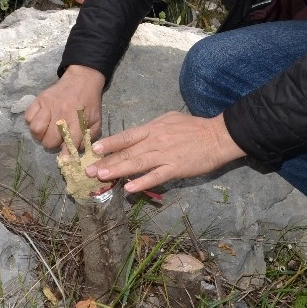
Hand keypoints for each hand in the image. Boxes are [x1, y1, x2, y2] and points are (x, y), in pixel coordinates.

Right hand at [25, 65, 105, 151]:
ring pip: (35, 129)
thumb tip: (76, 150)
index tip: (63, 161)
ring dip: (40, 134)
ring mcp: (48, 105)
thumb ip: (89, 137)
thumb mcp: (96, 120)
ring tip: (46, 131)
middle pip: (48, 140)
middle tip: (56, 138)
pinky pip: (28, 117)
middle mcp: (61, 113)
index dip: (66, 154)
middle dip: (52, 143)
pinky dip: (32, 122)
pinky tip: (41, 120)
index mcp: (77, 119)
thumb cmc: (89, 103)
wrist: (82, 80)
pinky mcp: (39, 99)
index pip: (70, 141)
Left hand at [84, 112, 244, 193]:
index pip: (127, 136)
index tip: (93, 150)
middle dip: (106, 162)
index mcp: (153, 129)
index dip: (110, 143)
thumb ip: (152, 128)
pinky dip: (143, 182)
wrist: (217, 136)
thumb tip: (137, 136)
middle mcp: (156, 141)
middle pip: (128, 152)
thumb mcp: (170, 119)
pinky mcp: (176, 168)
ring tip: (102, 177)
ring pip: (137, 164)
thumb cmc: (194, 127)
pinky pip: (156, 176)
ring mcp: (165, 155)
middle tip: (88, 171)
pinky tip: (130, 188)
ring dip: (118, 171)